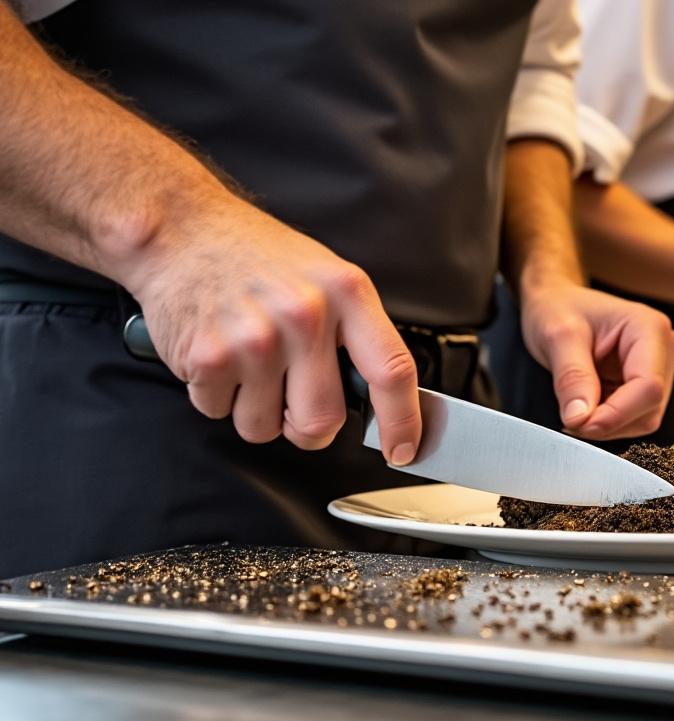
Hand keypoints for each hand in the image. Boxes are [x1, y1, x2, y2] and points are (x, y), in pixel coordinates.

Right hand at [121, 201, 420, 464]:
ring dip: (256, 412)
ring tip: (250, 365)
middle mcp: (305, 316)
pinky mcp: (209, 356)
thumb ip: (355, 332)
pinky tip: (219, 355)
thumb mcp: (327, 277)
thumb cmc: (258, 257)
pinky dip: (217, 396)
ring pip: (264, 427)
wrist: (181, 229)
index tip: (403, 450)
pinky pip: (219, 413)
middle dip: (307, 428)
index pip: (391, 371)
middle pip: (322, 420)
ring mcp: (256, 338)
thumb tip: (380, 399)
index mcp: (347, 293)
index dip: (402, 422)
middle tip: (294, 404)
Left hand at [519, 282, 673, 439]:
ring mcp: (658, 368)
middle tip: (570, 418)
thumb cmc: (558, 308)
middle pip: (649, 407)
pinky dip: (607, 421)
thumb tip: (580, 418)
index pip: (648, 387)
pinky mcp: (646, 384)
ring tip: (576, 407)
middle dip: (608, 422)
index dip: (615, 414)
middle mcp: (663, 348)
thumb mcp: (557, 336)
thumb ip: (572, 377)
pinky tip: (587, 405)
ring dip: (608, 424)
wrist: (556, 303)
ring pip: (644, 418)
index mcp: (650, 328)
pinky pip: (634, 418)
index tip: (578, 424)